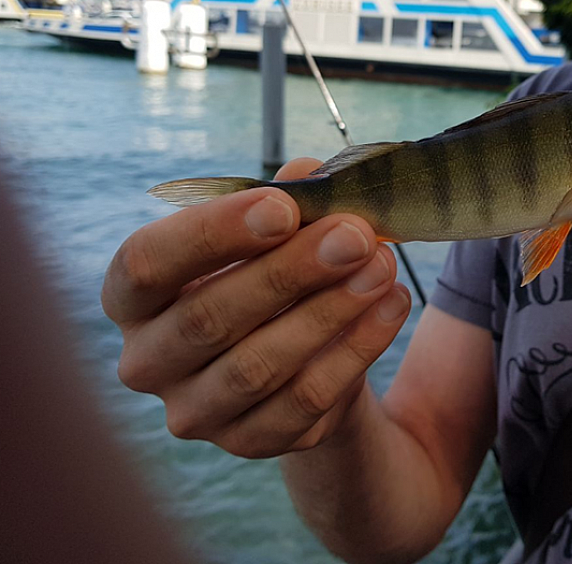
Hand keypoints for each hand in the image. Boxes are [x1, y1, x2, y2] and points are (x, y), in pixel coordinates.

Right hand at [103, 158, 410, 458]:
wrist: (309, 356)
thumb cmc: (275, 275)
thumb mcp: (276, 232)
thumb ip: (286, 200)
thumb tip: (309, 176)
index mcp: (133, 298)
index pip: (146, 264)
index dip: (214, 232)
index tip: (283, 207)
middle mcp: (147, 361)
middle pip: (209, 317)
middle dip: (290, 271)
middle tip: (355, 235)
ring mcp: (195, 411)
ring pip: (259, 365)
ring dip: (330, 311)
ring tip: (382, 267)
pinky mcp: (250, 441)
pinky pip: (305, 400)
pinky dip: (355, 350)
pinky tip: (391, 305)